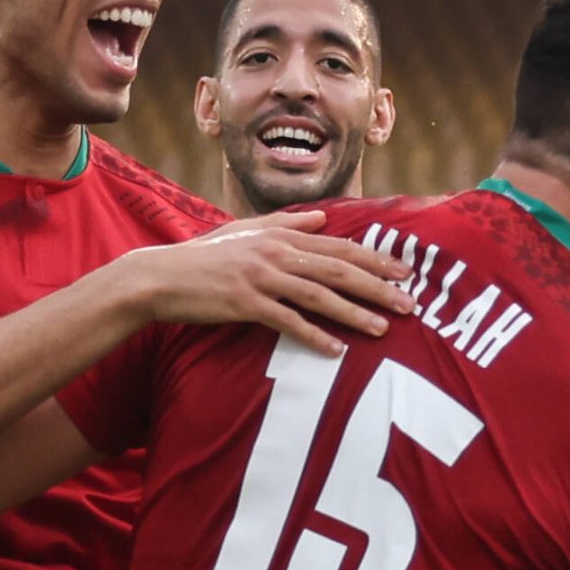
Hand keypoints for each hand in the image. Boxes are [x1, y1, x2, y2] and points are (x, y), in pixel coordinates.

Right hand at [123, 211, 413, 356]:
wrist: (160, 277)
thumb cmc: (204, 258)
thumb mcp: (245, 232)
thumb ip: (286, 224)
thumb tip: (323, 218)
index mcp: (280, 237)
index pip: (339, 247)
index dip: (376, 260)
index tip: (406, 272)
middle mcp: (276, 253)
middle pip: (338, 270)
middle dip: (378, 288)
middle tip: (410, 305)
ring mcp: (260, 278)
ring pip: (319, 296)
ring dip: (354, 314)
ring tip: (382, 331)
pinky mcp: (244, 303)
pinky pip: (287, 322)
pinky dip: (313, 336)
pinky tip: (336, 351)